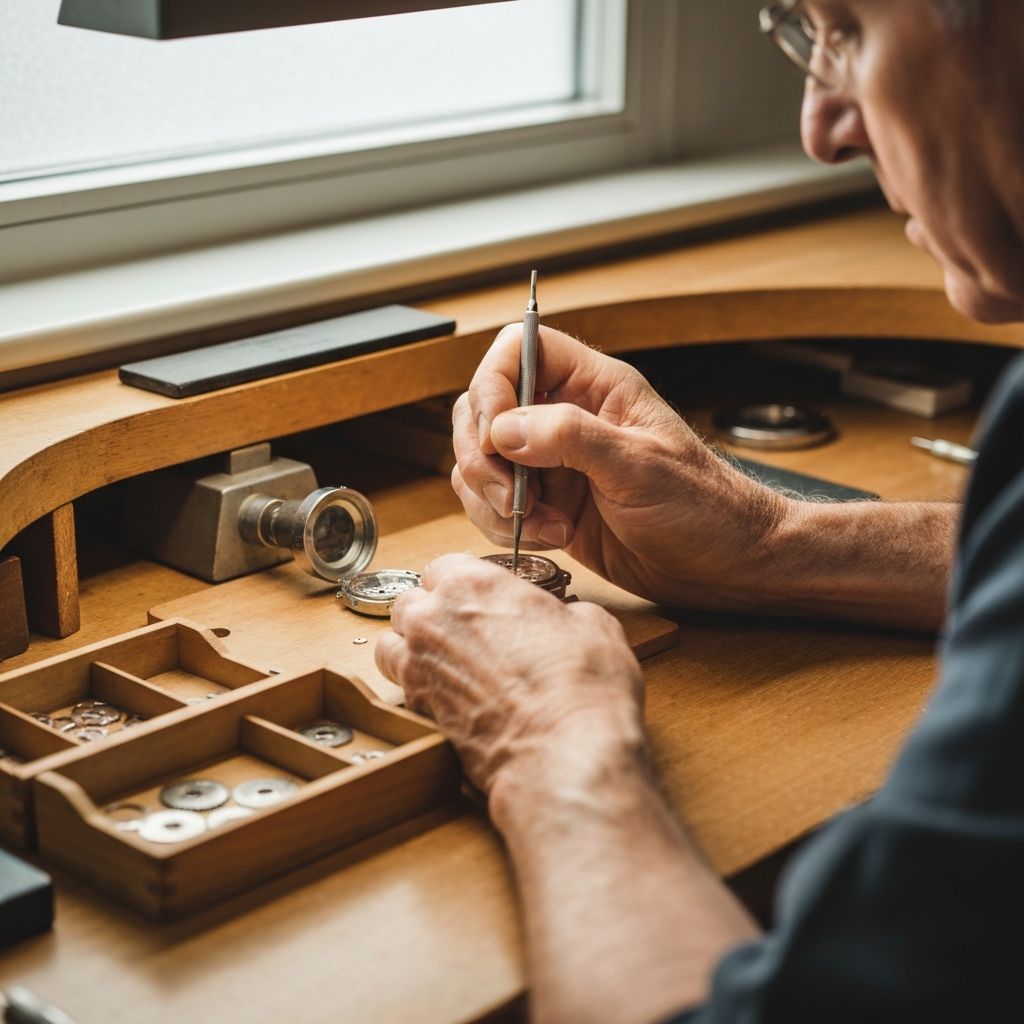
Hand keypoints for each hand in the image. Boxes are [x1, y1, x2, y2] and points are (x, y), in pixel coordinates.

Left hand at [375, 553, 645, 796]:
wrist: (564, 753)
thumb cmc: (581, 686)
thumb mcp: (592, 624)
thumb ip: (560, 612)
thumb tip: (562, 621)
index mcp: (473, 583)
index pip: (444, 566)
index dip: (463, 585)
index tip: (480, 600)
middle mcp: (434, 617)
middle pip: (410, 603)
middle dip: (432, 615)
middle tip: (465, 634)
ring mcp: (417, 664)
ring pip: (391, 644)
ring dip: (412, 649)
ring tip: (446, 665)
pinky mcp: (415, 709)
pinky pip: (398, 688)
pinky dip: (414, 689)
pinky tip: (445, 699)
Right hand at [452, 324, 787, 610]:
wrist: (719, 563)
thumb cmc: (700, 505)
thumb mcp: (640, 466)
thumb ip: (570, 438)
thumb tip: (504, 428)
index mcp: (593, 386)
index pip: (518, 351)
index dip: (494, 386)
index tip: (499, 434)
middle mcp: (564, 417)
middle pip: (482, 409)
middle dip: (484, 456)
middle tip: (513, 497)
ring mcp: (550, 462)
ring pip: (481, 460)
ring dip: (494, 498)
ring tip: (542, 524)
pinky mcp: (544, 503)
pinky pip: (492, 504)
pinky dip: (503, 525)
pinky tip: (550, 538)